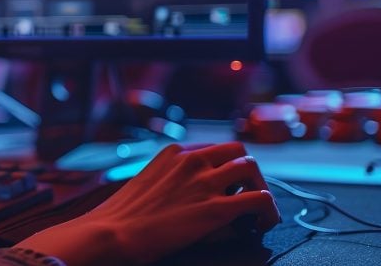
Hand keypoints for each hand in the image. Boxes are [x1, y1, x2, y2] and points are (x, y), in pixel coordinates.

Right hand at [17, 142, 279, 265]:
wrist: (112, 232)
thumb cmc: (122, 217)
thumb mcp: (146, 183)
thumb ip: (170, 179)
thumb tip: (191, 195)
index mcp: (173, 152)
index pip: (214, 147)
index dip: (226, 167)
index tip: (228, 185)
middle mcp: (191, 160)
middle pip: (238, 149)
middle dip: (247, 171)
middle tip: (245, 194)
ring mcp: (205, 182)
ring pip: (252, 167)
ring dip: (259, 187)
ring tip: (257, 211)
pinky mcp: (216, 209)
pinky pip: (261, 199)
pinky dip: (269, 211)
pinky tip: (263, 224)